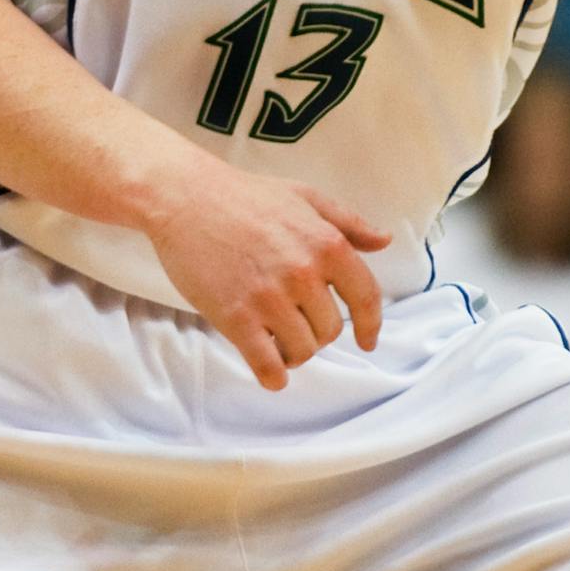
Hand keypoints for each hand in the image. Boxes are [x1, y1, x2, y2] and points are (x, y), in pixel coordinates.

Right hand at [144, 158, 389, 390]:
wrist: (185, 197)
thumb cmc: (245, 195)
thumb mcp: (305, 197)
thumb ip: (348, 222)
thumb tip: (384, 241)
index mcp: (327, 244)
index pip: (365, 298)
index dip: (370, 326)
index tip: (367, 342)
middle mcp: (304, 273)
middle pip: (329, 330)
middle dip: (316, 331)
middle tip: (294, 319)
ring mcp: (270, 298)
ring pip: (302, 351)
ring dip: (293, 352)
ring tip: (276, 337)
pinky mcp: (236, 317)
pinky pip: (268, 365)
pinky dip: (274, 375)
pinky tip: (270, 370)